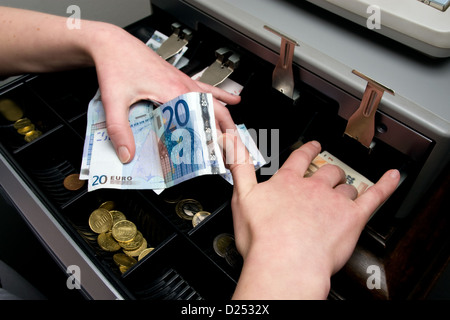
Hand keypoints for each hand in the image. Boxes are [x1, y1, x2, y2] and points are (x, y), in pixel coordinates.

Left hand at [89, 24, 239, 162]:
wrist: (113, 43)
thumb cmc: (117, 64)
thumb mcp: (115, 100)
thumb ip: (120, 129)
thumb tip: (128, 152)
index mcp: (172, 91)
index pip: (200, 119)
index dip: (211, 137)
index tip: (216, 153)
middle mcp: (182, 85)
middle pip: (214, 110)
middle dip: (225, 130)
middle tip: (230, 149)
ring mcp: (182, 80)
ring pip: (213, 100)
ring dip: (225, 116)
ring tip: (234, 132)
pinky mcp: (178, 77)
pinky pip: (205, 88)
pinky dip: (219, 95)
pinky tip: (230, 99)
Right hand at [220, 134, 399, 298]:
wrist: (286, 262)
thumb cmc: (263, 237)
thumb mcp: (242, 197)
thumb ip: (239, 166)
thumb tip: (231, 141)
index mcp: (287, 183)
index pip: (299, 159)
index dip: (307, 151)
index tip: (312, 147)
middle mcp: (312, 188)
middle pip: (325, 172)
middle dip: (328, 172)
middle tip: (327, 174)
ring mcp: (333, 201)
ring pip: (346, 187)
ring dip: (346, 189)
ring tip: (346, 192)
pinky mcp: (352, 218)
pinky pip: (374, 196)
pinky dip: (385, 185)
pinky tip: (393, 178)